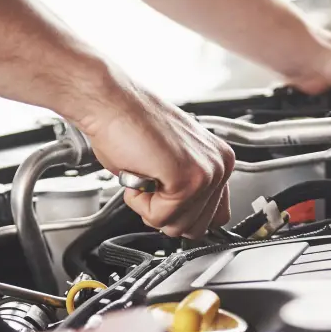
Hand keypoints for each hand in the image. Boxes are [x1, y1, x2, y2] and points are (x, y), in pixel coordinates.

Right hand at [72, 81, 235, 238]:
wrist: (111, 102)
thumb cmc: (129, 125)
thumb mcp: (170, 162)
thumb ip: (186, 190)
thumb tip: (185, 219)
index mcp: (219, 159)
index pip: (216, 217)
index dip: (182, 214)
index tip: (165, 194)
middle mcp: (220, 166)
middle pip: (196, 229)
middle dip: (164, 213)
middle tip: (150, 179)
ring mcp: (206, 173)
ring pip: (177, 226)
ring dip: (150, 207)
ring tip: (145, 172)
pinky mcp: (187, 179)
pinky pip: (160, 217)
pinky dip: (140, 202)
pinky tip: (140, 172)